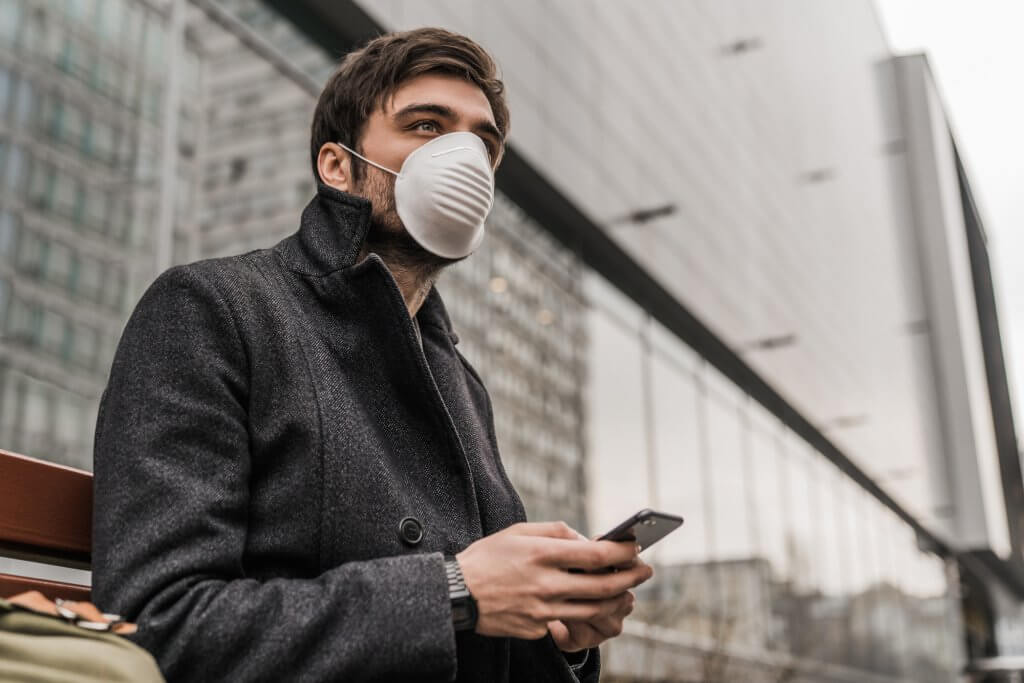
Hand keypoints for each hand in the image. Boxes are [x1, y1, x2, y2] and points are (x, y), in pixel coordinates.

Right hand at [455, 521, 653, 639]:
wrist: (456, 593)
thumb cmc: (487, 557)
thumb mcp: (518, 532)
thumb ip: (555, 532)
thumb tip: (585, 539)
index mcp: (542, 554)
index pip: (595, 555)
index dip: (622, 552)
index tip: (636, 548)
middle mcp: (545, 584)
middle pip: (602, 586)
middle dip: (631, 578)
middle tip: (646, 572)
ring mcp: (542, 610)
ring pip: (592, 609)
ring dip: (616, 600)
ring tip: (627, 591)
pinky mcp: (536, 628)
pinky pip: (567, 621)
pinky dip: (584, 613)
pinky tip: (592, 604)